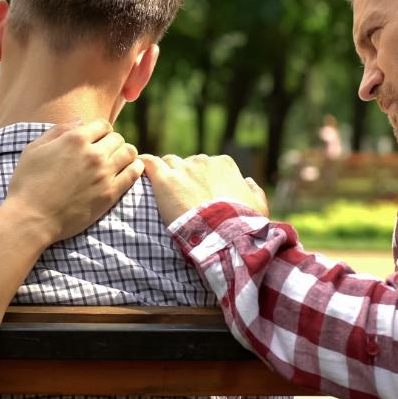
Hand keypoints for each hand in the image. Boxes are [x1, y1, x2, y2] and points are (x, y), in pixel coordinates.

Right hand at [6, 119, 142, 242]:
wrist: (32, 218)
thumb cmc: (28, 183)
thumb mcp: (34, 149)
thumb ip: (58, 130)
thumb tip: (80, 121)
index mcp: (75, 139)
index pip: (103, 125)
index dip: (100, 131)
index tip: (96, 139)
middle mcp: (93, 154)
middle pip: (118, 138)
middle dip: (112, 142)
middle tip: (105, 152)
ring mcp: (104, 174)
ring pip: (130, 153)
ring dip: (125, 154)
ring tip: (117, 161)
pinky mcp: (110, 194)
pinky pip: (133, 174)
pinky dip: (135, 168)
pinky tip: (129, 170)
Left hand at [141, 153, 268, 225]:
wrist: (224, 236)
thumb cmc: (243, 225)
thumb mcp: (259, 208)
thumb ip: (254, 191)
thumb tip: (248, 182)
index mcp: (225, 164)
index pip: (208, 165)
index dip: (202, 180)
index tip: (200, 194)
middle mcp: (203, 162)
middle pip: (188, 164)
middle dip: (185, 178)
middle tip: (181, 198)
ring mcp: (183, 170)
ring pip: (169, 163)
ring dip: (167, 173)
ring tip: (163, 191)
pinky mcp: (165, 181)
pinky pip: (149, 163)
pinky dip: (144, 164)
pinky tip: (139, 170)